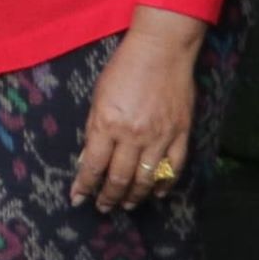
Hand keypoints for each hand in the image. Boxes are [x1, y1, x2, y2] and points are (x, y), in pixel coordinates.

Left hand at [73, 10, 205, 209]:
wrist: (162, 52)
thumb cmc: (123, 69)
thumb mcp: (98, 97)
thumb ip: (94, 129)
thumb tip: (90, 158)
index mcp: (107, 124)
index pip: (93, 165)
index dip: (84, 185)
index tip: (77, 198)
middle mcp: (133, 135)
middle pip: (119, 178)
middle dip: (109, 197)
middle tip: (103, 207)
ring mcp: (160, 137)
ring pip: (146, 178)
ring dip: (134, 196)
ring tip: (126, 205)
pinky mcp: (181, 135)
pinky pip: (174, 168)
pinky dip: (164, 185)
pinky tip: (156, 193)